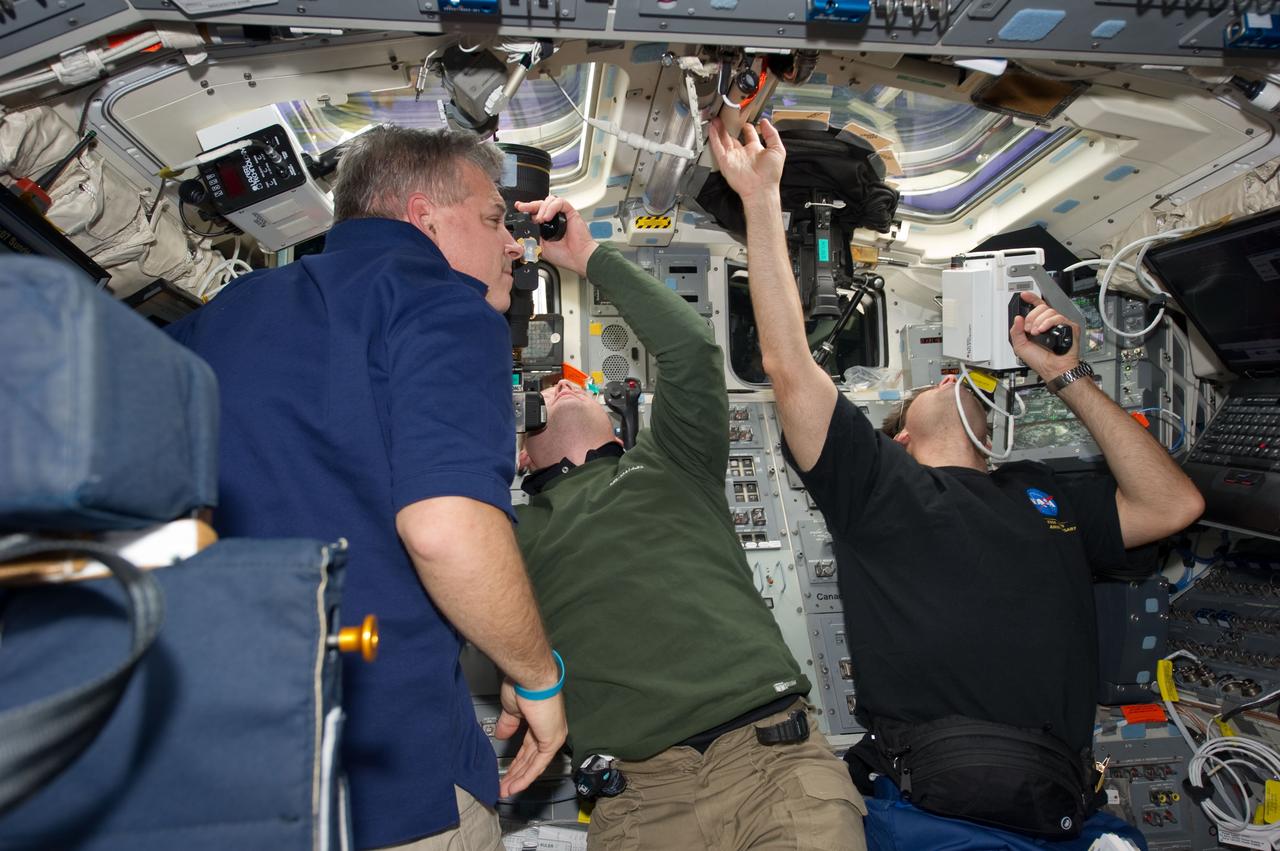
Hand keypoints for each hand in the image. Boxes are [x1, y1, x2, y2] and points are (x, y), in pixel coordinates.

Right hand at [494, 677, 567, 796]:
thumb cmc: (523, 685)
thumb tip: (501, 735)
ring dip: (519, 779)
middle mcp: (549, 730)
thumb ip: (508, 724)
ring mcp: (552, 736)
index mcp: (539, 721)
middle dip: (516, 774)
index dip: (516, 762)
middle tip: (503, 785)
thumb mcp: (511, 710)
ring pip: (535, 764)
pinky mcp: (552, 741)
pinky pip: (538, 764)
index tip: (505, 771)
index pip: (528, 748)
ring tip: (506, 790)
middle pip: (531, 758)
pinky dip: (526, 776)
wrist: (530, 679)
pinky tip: (515, 786)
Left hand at [514, 196, 597, 278]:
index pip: (535, 212)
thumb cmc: (565, 255)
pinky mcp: (570, 212)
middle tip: (522, 207)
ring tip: (540, 219)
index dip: (527, 208)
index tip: (519, 208)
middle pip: (540, 204)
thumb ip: (532, 238)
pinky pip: (560, 203)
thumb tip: (521, 235)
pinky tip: (548, 218)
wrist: (577, 258)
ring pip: (549, 200)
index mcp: (546, 226)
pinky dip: (552, 208)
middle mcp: (554, 218)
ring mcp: (562, 214)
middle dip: (530, 204)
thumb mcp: (541, 247)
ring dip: (542, 208)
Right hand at [706, 116, 785, 202]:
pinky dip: (714, 138)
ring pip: (724, 141)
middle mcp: (743, 154)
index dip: (747, 127)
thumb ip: (772, 134)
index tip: (744, 120)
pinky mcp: (725, 162)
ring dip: (719, 130)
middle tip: (725, 118)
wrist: (761, 188)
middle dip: (729, 128)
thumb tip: (765, 123)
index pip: (749, 135)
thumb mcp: (777, 149)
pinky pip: (717, 148)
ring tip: (715, 120)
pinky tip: (712, 129)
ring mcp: (733, 158)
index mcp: (756, 150)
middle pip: (733, 137)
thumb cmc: (770, 175)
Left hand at [1009, 291, 1080, 382]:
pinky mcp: (1069, 327)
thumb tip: (1017, 318)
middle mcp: (1049, 323)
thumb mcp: (1021, 346)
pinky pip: (1058, 317)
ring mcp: (1060, 325)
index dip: (1031, 299)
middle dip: (1031, 316)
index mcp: (1039, 325)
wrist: (1053, 369)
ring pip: (1049, 311)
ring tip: (1036, 333)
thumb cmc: (1040, 361)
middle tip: (1028, 329)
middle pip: (1042, 307)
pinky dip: (1048, 323)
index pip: (1036, 308)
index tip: (1023, 295)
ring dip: (1038, 321)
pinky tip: (1042, 330)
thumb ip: (1016, 332)